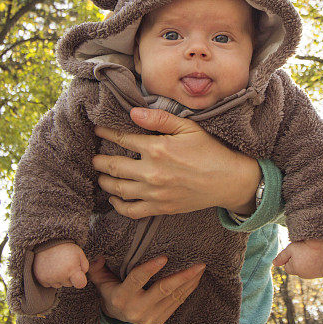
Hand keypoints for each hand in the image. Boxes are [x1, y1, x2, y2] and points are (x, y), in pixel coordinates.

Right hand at [33, 242, 88, 288]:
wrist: (46, 242)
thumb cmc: (65, 248)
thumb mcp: (79, 253)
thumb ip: (84, 267)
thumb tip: (82, 278)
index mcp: (71, 269)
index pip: (80, 283)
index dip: (81, 281)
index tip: (79, 277)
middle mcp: (60, 276)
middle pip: (69, 284)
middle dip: (69, 276)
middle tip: (65, 264)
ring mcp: (50, 278)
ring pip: (59, 285)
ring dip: (59, 278)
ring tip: (57, 265)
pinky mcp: (41, 279)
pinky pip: (49, 285)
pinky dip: (50, 279)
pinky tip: (51, 268)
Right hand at [88, 255, 205, 323]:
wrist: (115, 314)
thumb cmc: (109, 288)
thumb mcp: (99, 278)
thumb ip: (96, 266)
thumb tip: (97, 256)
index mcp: (121, 297)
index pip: (137, 280)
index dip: (150, 269)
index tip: (165, 257)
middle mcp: (136, 310)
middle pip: (163, 290)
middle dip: (182, 276)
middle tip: (198, 264)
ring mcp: (149, 318)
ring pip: (174, 297)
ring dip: (190, 282)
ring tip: (200, 268)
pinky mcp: (159, 321)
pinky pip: (177, 304)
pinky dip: (187, 290)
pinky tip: (195, 279)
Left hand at [92, 107, 260, 217]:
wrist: (228, 180)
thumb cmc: (210, 150)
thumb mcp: (188, 127)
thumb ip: (159, 118)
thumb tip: (133, 113)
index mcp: (158, 148)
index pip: (122, 139)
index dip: (106, 133)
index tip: (97, 130)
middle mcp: (152, 172)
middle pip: (114, 166)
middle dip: (100, 161)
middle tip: (94, 157)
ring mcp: (155, 193)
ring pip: (118, 189)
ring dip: (105, 181)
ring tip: (101, 175)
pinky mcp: (161, 208)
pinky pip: (131, 211)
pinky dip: (118, 205)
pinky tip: (114, 197)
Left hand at [273, 239, 322, 278]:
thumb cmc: (305, 244)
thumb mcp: (291, 248)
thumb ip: (281, 257)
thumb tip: (273, 263)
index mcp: (295, 270)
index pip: (288, 267)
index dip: (290, 258)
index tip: (297, 251)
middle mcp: (305, 275)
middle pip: (298, 270)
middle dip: (299, 263)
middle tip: (305, 252)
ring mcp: (316, 275)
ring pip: (307, 271)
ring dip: (308, 265)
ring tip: (312, 254)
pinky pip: (318, 271)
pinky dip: (317, 266)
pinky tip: (319, 258)